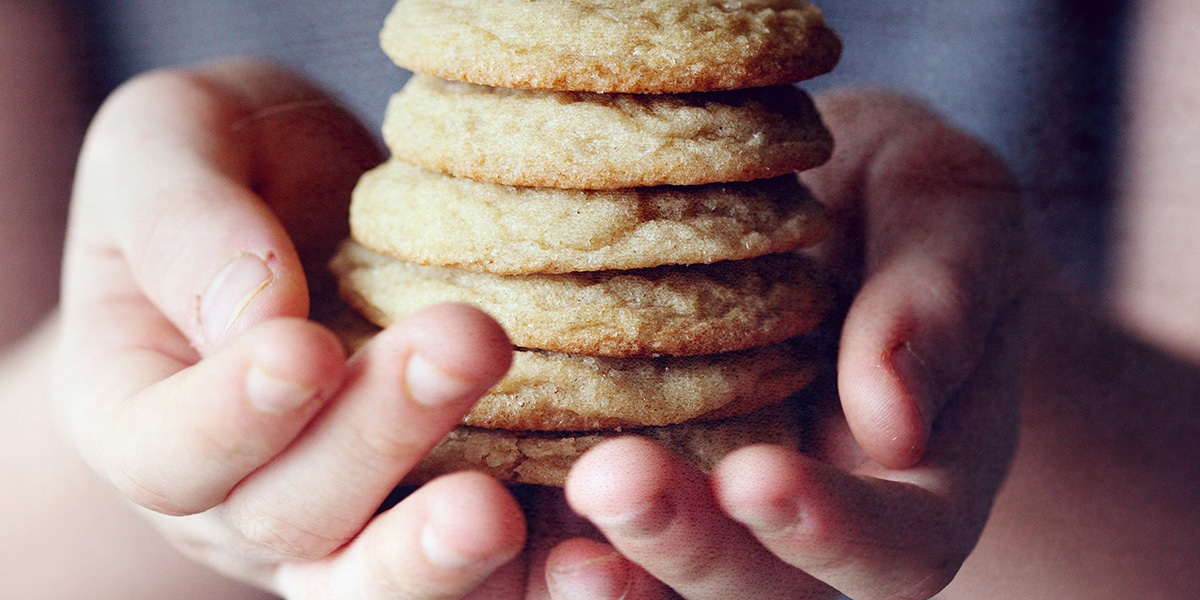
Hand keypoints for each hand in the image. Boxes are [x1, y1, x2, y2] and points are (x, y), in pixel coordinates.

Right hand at [52, 61, 526, 597]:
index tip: (301, 348)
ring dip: (439, 555)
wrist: (322, 197)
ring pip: (380, 582)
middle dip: (375, 443)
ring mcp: (343, 523)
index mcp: (143, 413)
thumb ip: (182, 223)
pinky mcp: (442, 515)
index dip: (229, 417)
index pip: (167, 453)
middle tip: (465, 344)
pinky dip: (534, 571)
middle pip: (291, 519)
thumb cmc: (234, 159)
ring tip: (496, 509)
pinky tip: (587, 552)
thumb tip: (255, 316)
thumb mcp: (171, 143)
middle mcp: (237, 498)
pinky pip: (486, 572)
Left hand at [542, 89, 1025, 599]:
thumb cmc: (903, 205)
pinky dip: (541, 538)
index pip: (897, 549)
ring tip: (549, 529)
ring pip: (669, 588)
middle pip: (764, 594)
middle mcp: (813, 533)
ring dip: (610, 571)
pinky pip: (589, 534)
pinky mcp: (639, 487)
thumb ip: (939, 305)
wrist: (823, 210)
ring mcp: (720, 519)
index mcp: (919, 491)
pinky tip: (478, 491)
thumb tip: (894, 419)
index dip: (831, 530)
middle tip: (612, 480)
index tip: (756, 479)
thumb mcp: (952, 216)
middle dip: (690, 550)